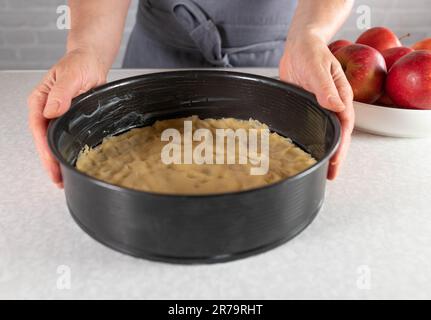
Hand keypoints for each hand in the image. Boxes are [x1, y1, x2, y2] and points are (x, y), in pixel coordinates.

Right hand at [28, 48, 107, 187]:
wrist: (91, 61)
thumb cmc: (80, 63)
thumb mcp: (71, 75)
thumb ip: (61, 93)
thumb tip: (51, 110)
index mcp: (40, 100)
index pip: (39, 128)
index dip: (44, 148)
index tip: (51, 162)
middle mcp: (46, 110)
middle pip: (44, 140)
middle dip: (49, 161)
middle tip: (58, 179)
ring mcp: (57, 116)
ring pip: (53, 142)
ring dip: (57, 160)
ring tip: (62, 178)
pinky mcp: (68, 120)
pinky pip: (65, 138)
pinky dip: (67, 151)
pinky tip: (71, 161)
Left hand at [279, 33, 353, 179]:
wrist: (299, 47)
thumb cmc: (311, 53)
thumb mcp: (319, 68)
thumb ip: (326, 88)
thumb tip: (336, 106)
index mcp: (341, 97)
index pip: (344, 126)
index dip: (341, 146)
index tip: (336, 162)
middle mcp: (332, 104)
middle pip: (336, 133)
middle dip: (334, 155)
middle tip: (329, 174)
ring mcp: (319, 107)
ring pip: (323, 132)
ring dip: (323, 149)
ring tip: (320, 169)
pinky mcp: (306, 106)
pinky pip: (310, 125)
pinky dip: (309, 139)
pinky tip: (304, 149)